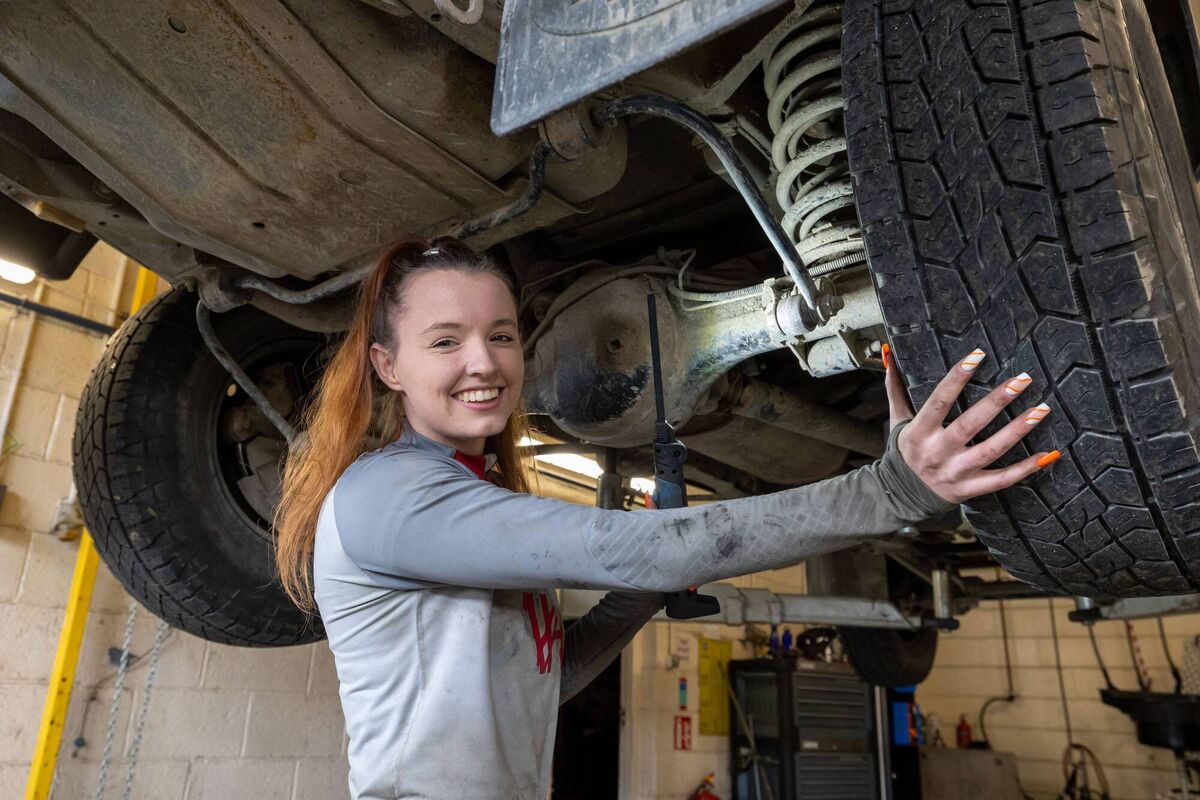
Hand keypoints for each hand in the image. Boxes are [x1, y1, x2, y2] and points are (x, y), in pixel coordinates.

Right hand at [882, 344, 1058, 503]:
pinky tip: (1047, 454)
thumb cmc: (906, 450)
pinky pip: (1001, 479)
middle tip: (1022, 379)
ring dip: (1018, 430)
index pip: (939, 401)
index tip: (977, 356)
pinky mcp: (970, 489)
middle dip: (997, 401)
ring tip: (1041, 409)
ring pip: (991, 451)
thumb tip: (888, 354)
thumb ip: (895, 387)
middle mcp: (937, 453)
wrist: (902, 494)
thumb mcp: (897, 419)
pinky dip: (1026, 468)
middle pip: (969, 424)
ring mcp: (956, 473)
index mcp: (919, 432)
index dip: (957, 378)